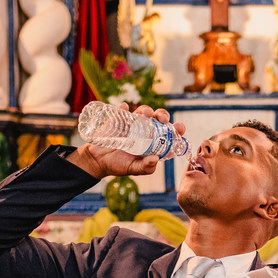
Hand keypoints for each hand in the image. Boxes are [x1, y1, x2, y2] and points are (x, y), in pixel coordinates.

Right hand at [70, 104, 185, 179]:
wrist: (97, 160)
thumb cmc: (118, 165)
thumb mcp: (133, 169)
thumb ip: (145, 167)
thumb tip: (155, 159)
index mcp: (152, 143)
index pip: (168, 134)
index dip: (176, 130)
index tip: (180, 128)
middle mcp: (144, 131)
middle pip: (158, 119)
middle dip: (163, 115)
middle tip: (163, 119)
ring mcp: (132, 124)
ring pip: (143, 111)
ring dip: (147, 109)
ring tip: (146, 113)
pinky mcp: (118, 119)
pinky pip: (121, 110)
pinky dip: (123, 108)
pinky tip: (124, 108)